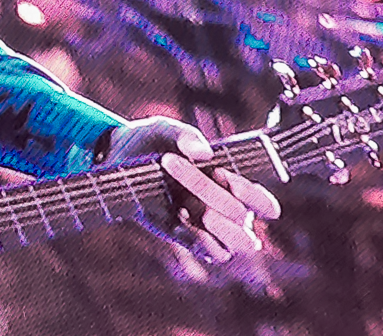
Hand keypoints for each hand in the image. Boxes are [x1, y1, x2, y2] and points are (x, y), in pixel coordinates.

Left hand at [103, 116, 281, 262]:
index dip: (254, 195)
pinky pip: (212, 253)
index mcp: (233, 181)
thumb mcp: (164, 131)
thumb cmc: (152, 141)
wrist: (117, 159)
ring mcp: (209, 227)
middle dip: (218, 199)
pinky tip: (182, 219)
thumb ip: (185, 137)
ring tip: (197, 211)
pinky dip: (203, 240)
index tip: (224, 175)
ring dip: (220, 227)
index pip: (265, 203)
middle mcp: (227, 207)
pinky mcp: (188, 239)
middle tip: (192, 180)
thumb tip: (204, 152)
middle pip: (243, 217)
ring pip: (236, 243)